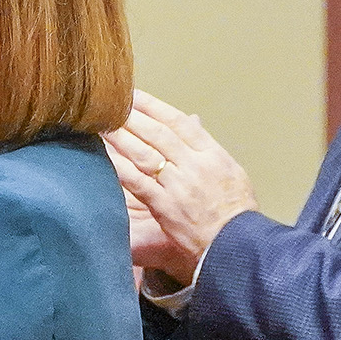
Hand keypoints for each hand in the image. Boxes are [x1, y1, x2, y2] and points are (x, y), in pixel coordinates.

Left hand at [106, 91, 258, 285]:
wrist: (237, 245)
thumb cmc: (235, 209)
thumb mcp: (229, 170)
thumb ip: (206, 145)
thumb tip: (192, 120)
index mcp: (212, 154)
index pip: (178, 122)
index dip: (154, 106)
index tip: (134, 94)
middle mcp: (196, 166)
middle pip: (159, 134)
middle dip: (134, 116)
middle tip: (112, 102)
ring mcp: (179, 186)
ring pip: (146, 154)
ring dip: (122, 137)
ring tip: (103, 123)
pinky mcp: (165, 207)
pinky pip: (138, 183)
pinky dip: (121, 168)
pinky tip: (105, 156)